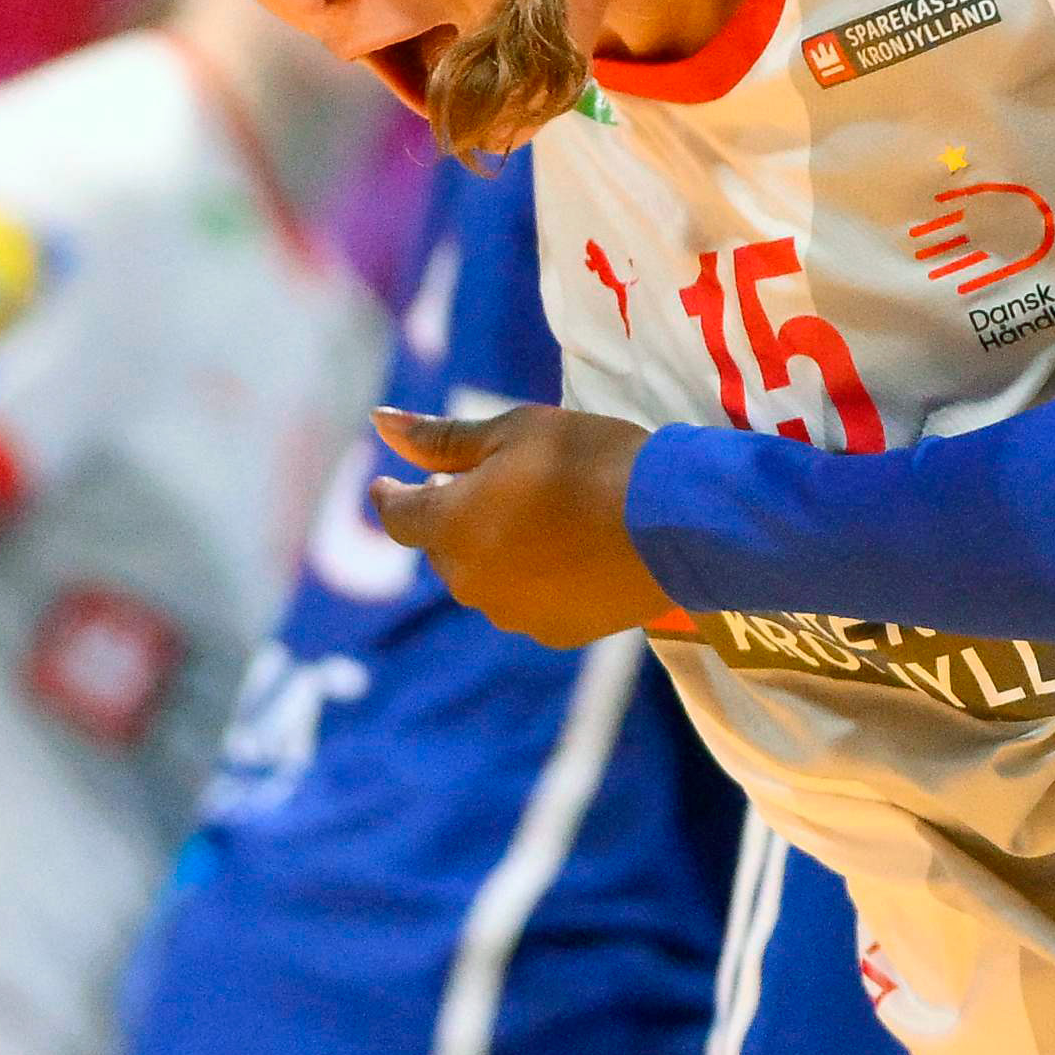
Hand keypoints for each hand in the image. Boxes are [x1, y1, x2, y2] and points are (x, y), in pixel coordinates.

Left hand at [369, 404, 677, 646]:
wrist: (675, 524)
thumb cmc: (590, 461)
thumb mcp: (515, 431)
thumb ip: (442, 436)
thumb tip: (379, 420)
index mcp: (452, 526)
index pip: (398, 516)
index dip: (390, 496)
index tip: (386, 482)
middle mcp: (471, 581)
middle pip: (442, 548)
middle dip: (451, 517)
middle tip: (482, 483)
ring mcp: (514, 614)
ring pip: (483, 578)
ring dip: (491, 549)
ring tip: (534, 515)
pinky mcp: (556, 633)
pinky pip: (525, 601)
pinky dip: (531, 576)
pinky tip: (567, 550)